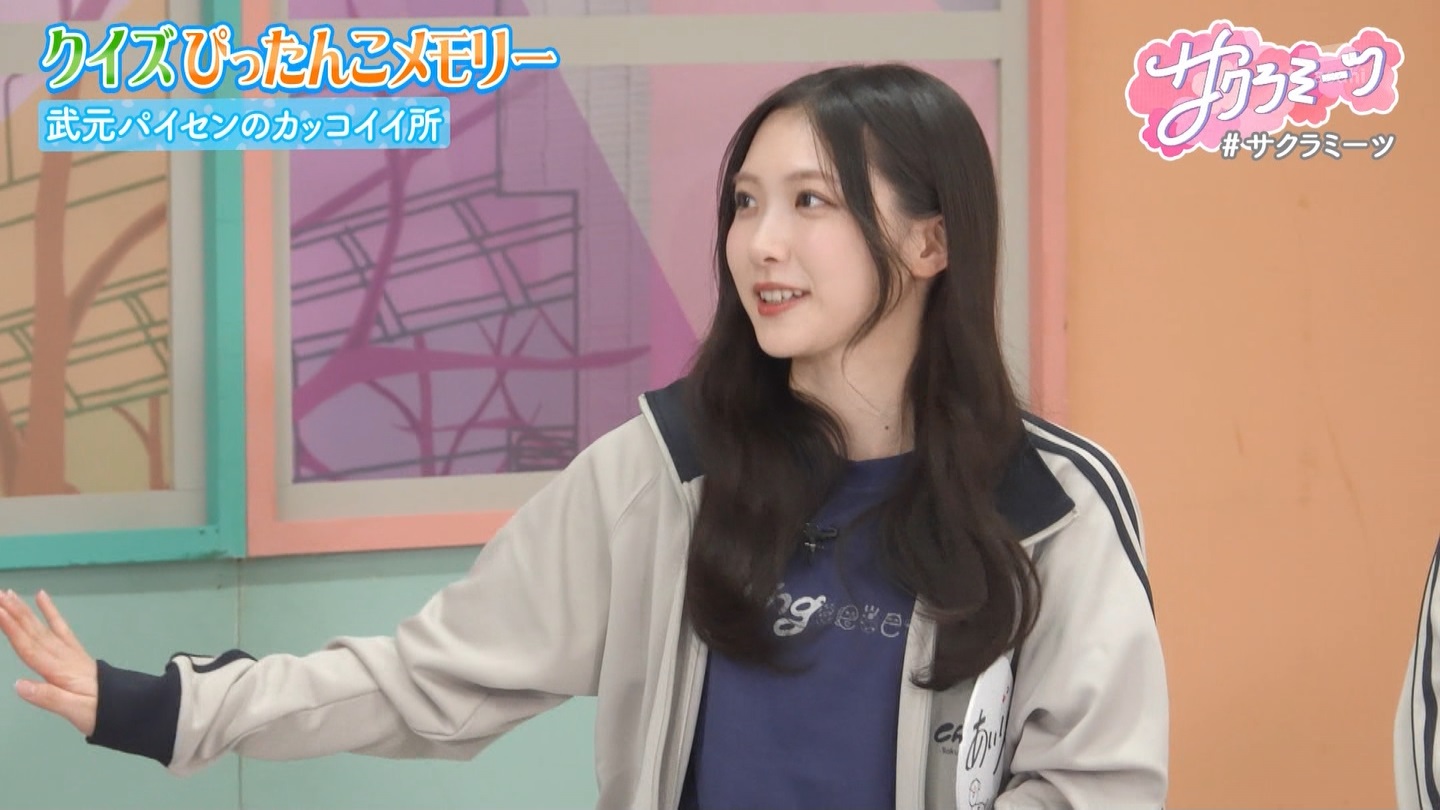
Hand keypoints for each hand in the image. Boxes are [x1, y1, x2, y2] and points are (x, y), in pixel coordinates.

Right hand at [0, 589, 97, 735]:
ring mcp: (69, 651)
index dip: (12, 629)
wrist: (126, 705)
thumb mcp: (74, 710)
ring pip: (42, 627)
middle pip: (33, 632)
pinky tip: (41, 596)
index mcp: (58, 670)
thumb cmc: (98, 711)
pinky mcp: (74, 651)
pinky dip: (50, 611)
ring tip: (9, 594)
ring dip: (24, 610)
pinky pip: (61, 627)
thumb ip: (47, 697)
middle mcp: (62, 656)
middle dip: (13, 613)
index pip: (30, 647)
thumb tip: (18, 684)